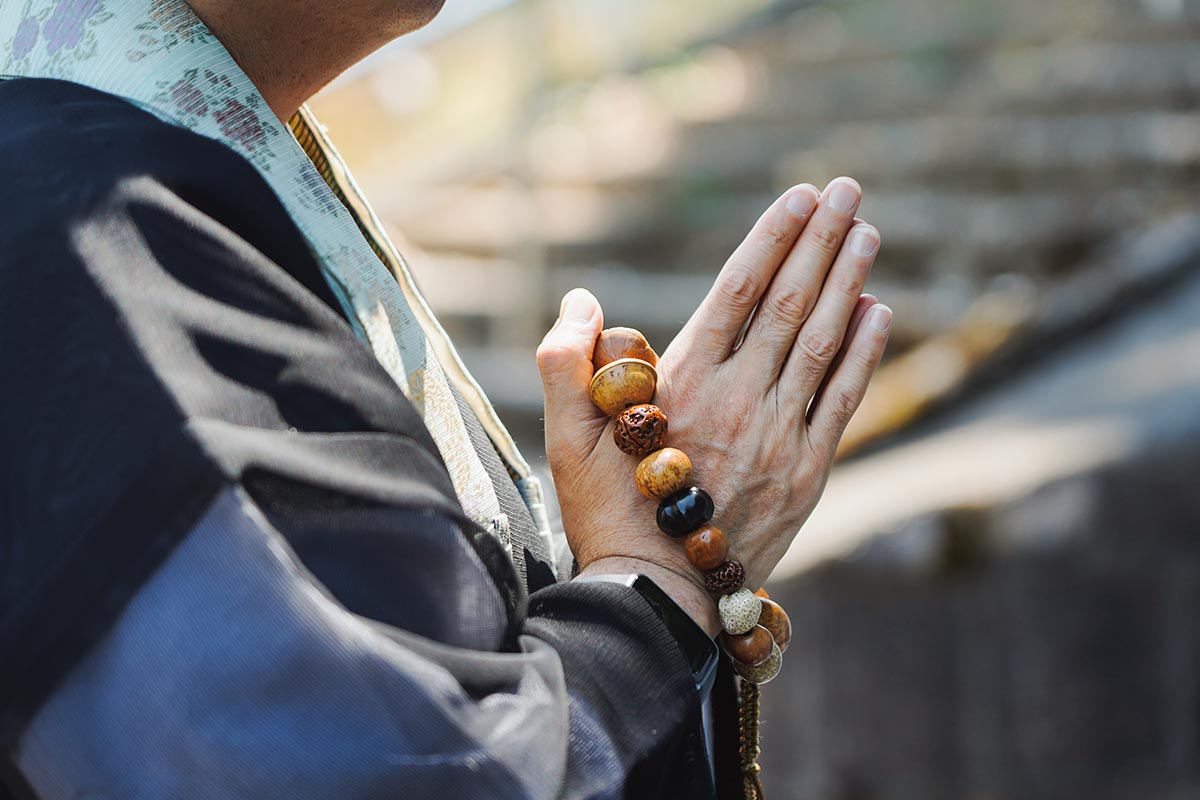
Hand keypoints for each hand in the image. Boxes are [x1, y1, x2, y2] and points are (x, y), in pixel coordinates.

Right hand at [537, 178, 890, 634]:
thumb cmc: (605, 514)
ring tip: (868, 233)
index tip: (801, 194)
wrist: (660, 597)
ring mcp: (780, 435)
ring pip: (822, 342)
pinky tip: (879, 311)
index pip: (738, 290)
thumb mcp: (563, 439)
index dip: (773, 237)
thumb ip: (565, 364)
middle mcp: (740, 398)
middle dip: (820, 240)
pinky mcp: (807, 472)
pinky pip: (844, 399)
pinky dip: (864, 352)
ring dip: (849, 281)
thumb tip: (582, 301)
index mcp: (684, 383)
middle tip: (848, 190)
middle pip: (789, 303)